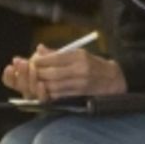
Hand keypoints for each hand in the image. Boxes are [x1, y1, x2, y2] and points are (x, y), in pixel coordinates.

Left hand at [3, 47, 125, 101]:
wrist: (113, 79)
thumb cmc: (93, 65)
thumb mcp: (78, 54)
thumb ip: (57, 53)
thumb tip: (39, 49)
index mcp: (79, 56)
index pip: (53, 58)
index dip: (38, 61)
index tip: (32, 61)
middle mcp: (80, 69)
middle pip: (50, 73)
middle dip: (37, 73)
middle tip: (31, 72)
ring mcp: (80, 82)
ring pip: (52, 85)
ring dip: (41, 84)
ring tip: (37, 80)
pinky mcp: (79, 93)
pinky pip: (58, 94)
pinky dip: (49, 92)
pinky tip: (46, 88)